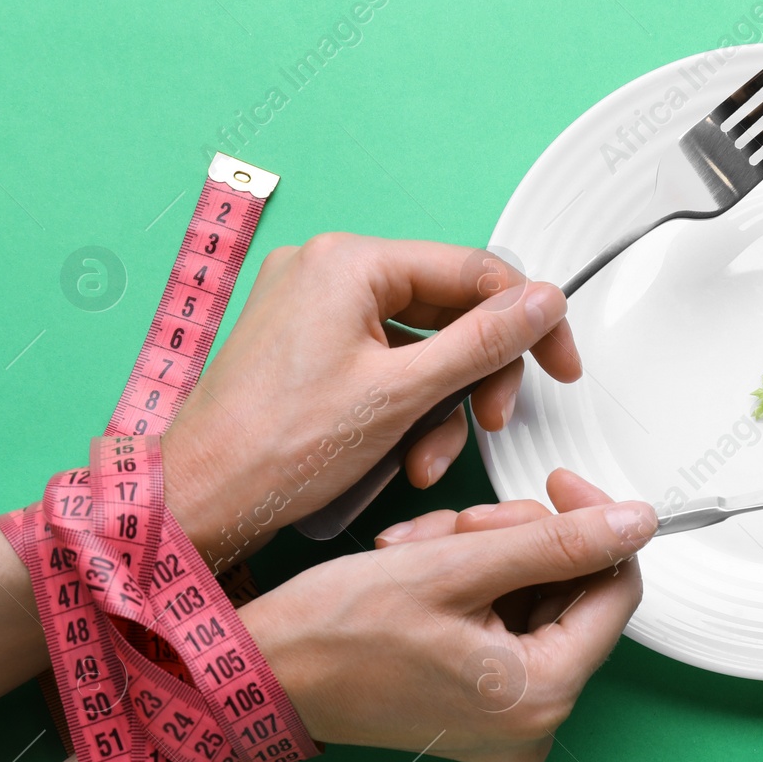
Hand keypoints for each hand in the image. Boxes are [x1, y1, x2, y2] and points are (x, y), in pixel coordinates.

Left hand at [160, 235, 579, 567]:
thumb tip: (542, 302)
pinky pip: (384, 364)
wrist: (202, 499)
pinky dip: (404, 409)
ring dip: (440, 405)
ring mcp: (314, 309)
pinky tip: (402, 454)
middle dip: (476, 374)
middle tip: (493, 419)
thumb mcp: (403, 395)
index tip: (560, 362)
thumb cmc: (275, 449)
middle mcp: (328, 272)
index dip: (528, 319)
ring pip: (420, 344)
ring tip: (429, 459)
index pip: (472, 270)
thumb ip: (484, 342)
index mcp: (348, 262)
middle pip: (448, 309)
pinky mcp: (307, 346)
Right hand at [241, 469, 656, 761]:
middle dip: (518, 541)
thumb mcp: (458, 566)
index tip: (557, 480)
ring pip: (533, 600)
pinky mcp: (479, 711)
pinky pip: (503, 626)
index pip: (615, 588)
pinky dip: (469, 586)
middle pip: (571, 594)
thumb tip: (638, 522)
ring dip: (484, 555)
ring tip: (422, 546)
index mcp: (543, 695)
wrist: (258, 677)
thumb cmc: (336, 630)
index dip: (594, 524)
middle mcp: (536, 723)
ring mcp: (507, 723)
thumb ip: (559, 542)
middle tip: (458, 524)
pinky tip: (418, 568)